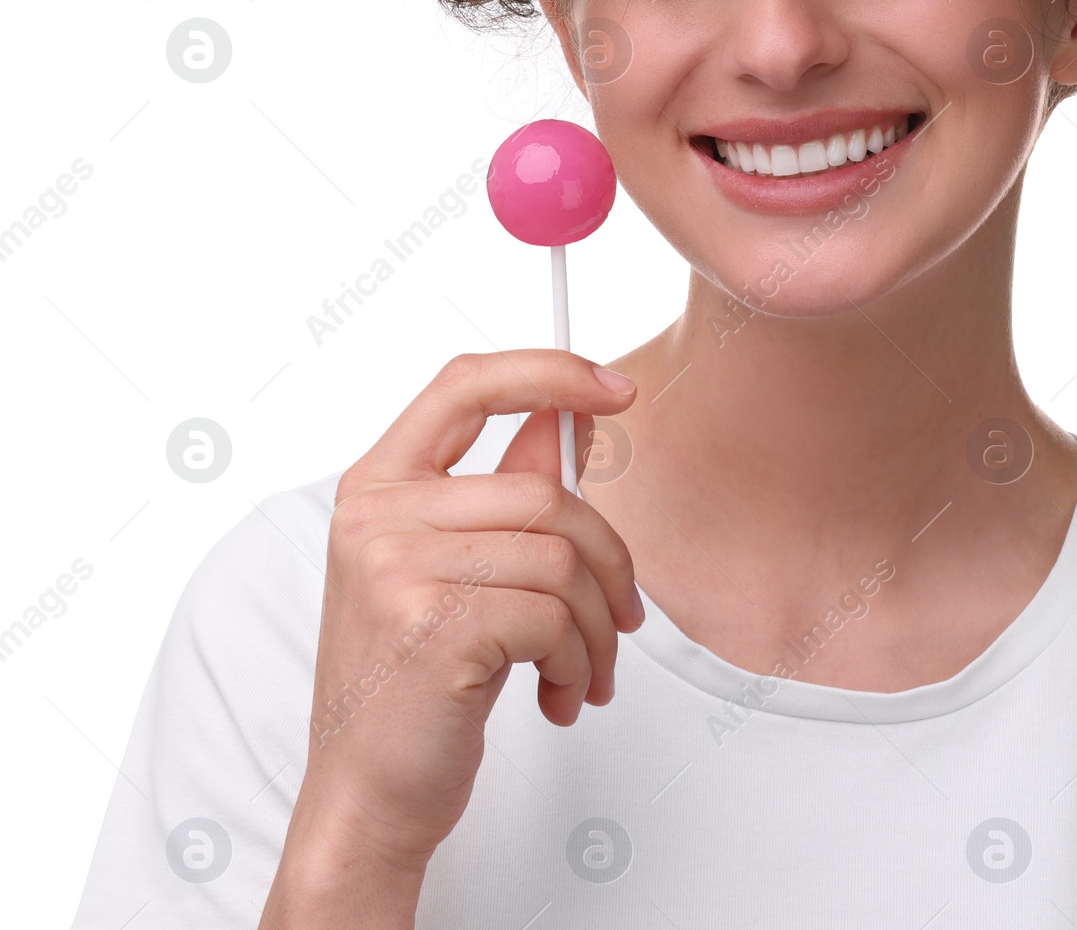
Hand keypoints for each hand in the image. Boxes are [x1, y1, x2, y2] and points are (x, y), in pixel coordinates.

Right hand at [260, 350, 642, 926]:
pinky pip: (554, 617)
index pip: (465, 384)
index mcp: (378, 485)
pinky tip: (558, 695)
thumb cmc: (414, 682)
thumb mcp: (451, 571)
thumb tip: (568, 417)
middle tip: (621, 618)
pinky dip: (578, 662)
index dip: (549, 371)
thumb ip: (504, 491)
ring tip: (581, 671)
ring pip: (563, 560)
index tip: (616, 388)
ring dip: (597, 629)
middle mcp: (378, 516)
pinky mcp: (433, 627)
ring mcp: (398, 569)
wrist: (366, 795)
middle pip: (547, 494)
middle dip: (609, 564)